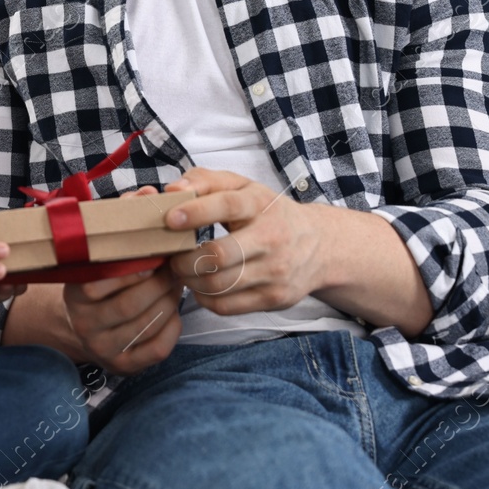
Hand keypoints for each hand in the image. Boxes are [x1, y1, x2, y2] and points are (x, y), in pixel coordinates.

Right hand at [53, 184, 182, 375]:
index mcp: (74, 292)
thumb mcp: (105, 251)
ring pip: (145, 325)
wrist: (88, 325)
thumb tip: (149, 193)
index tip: (155, 256)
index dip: (132, 269)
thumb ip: (124, 220)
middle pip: (129, 305)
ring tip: (176, 285)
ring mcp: (103, 348)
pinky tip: (173, 313)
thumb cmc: (103, 278)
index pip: (99, 283)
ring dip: (169, 302)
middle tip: (176, 269)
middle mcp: (84, 324)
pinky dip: (172, 328)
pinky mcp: (124, 366)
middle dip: (160, 284)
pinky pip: (156, 349)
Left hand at [161, 168, 327, 315]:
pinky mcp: (274, 298)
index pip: (228, 205)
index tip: (170, 219)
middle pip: (218, 255)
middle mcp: (272, 238)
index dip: (196, 212)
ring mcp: (275, 271)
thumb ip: (205, 181)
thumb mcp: (243, 187)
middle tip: (171, 255)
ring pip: (219, 285)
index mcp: (261, 204)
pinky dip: (203, 298)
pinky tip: (200, 286)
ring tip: (182, 271)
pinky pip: (226, 306)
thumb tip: (172, 190)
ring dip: (189, 280)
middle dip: (183, 259)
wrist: (318, 245)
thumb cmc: (268, 212)